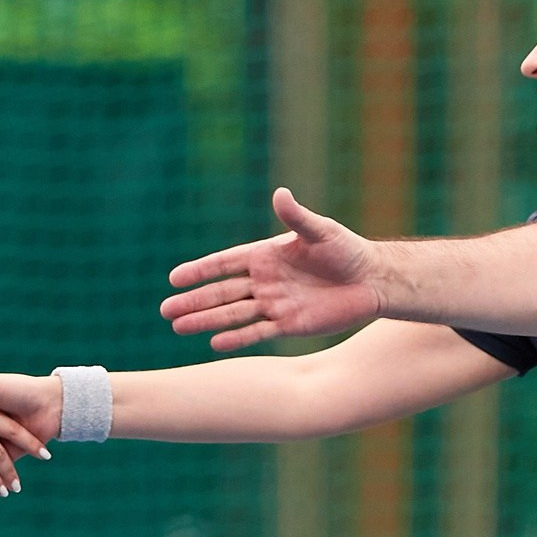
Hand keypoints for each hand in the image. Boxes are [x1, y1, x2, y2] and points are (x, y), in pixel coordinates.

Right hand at [159, 188, 382, 351]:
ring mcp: (274, 304)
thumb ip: (297, 216)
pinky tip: (214, 343)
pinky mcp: (288, 324)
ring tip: (178, 328)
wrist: (371, 279)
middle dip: (194, 301)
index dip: (200, 271)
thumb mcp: (321, 231)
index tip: (174, 278)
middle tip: (165, 310)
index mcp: (266, 256)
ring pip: (233, 314)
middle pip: (221, 292)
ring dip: (206, 321)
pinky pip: (257, 332)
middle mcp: (264, 281)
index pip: (225, 264)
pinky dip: (236, 338)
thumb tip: (280, 193)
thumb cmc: (347, 249)